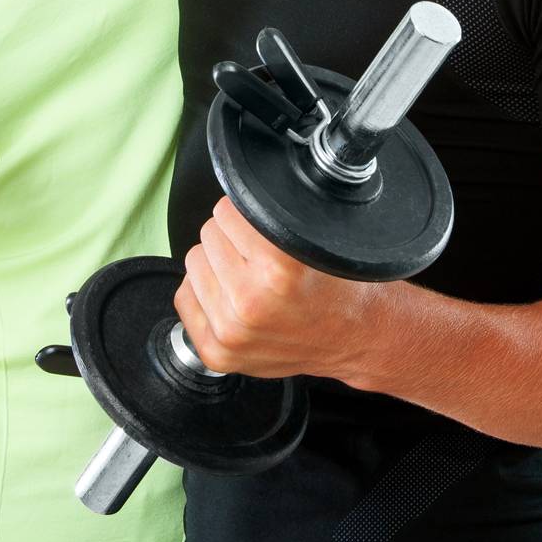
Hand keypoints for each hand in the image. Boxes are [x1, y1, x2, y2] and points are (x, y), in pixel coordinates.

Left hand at [173, 197, 382, 381]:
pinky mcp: (217, 351)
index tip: (260, 224)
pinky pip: (184, 296)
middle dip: (232, 237)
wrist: (356, 338)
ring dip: (217, 263)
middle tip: (258, 254)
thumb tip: (240, 190)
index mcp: (278, 270)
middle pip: (210, 233)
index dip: (245, 213)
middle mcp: (250, 303)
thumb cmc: (340, 289)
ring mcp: (230, 331)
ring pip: (194, 261)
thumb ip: (274, 217)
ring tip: (249, 276)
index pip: (227, 212)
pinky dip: (205, 292)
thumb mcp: (316, 240)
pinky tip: (234, 298)